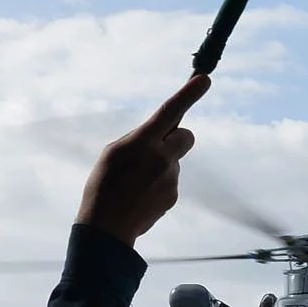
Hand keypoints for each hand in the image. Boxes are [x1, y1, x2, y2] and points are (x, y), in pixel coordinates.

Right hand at [75, 74, 207, 246]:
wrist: (107, 227)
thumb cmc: (103, 185)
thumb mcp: (113, 152)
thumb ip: (139, 140)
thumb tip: (159, 137)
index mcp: (143, 142)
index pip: (170, 112)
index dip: (188, 94)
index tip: (204, 79)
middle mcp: (161, 158)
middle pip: (186, 135)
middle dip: (177, 137)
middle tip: (157, 147)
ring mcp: (170, 179)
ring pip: (174, 161)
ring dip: (160, 166)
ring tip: (135, 182)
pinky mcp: (173, 196)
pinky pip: (170, 181)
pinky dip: (158, 184)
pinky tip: (140, 195)